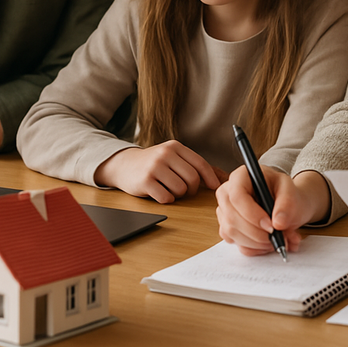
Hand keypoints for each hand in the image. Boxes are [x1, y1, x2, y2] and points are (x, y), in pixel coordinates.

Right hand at [95, 140, 220, 202]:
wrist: (124, 165)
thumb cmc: (154, 163)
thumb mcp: (174, 157)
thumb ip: (195, 165)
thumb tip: (224, 176)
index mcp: (175, 146)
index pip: (200, 163)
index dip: (210, 177)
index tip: (215, 187)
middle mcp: (165, 154)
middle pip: (192, 178)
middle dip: (192, 189)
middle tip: (185, 190)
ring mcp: (154, 167)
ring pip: (181, 189)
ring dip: (178, 194)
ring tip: (169, 188)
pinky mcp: (145, 181)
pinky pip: (166, 197)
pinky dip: (166, 199)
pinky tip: (160, 192)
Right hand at [215, 167, 330, 255]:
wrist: (287, 205)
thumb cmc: (284, 193)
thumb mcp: (290, 190)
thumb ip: (287, 203)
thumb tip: (278, 223)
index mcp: (241, 177)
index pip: (237, 196)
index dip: (252, 214)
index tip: (271, 226)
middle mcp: (227, 193)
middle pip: (231, 218)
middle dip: (256, 233)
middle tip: (278, 237)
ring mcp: (225, 212)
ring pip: (233, 234)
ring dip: (259, 243)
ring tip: (280, 239)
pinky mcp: (228, 229)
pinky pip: (238, 245)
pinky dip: (257, 248)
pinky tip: (270, 242)